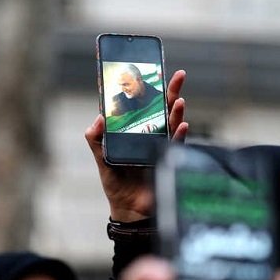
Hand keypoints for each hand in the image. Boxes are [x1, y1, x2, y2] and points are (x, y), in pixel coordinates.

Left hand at [84, 70, 187, 221]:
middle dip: (170, 91)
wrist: (130, 210)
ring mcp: (160, 145)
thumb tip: (99, 119)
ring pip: (171, 122)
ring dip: (176, 110)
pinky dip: (181, 134)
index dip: (143, 88)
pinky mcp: (168, 159)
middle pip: (160, 108)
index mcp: (131, 130)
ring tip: (179, 98)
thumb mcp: (101, 160)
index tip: (148, 69)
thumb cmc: (115, 185)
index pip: (138, 105)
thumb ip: (96, 140)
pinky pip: (176, 144)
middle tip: (178, 74)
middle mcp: (148, 133)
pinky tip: (183, 125)